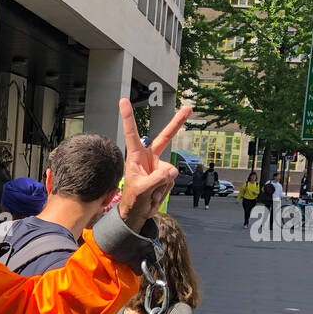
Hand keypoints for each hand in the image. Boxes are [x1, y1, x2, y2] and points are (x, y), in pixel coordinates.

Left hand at [118, 100, 191, 229]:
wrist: (137, 213)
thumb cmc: (132, 200)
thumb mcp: (142, 190)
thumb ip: (157, 179)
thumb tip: (172, 170)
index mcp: (136, 156)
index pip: (132, 133)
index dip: (128, 117)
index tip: (123, 100)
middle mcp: (148, 157)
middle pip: (165, 137)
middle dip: (177, 123)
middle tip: (189, 108)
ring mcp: (158, 166)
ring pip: (169, 170)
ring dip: (161, 185)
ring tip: (150, 193)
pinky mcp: (166, 175)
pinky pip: (172, 179)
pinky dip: (165, 190)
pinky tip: (155, 194)